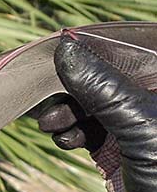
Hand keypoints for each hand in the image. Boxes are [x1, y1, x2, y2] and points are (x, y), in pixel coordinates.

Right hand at [37, 38, 156, 191]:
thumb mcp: (140, 127)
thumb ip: (104, 87)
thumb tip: (66, 48)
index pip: (128, 49)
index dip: (93, 46)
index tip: (59, 47)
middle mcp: (148, 99)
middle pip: (102, 76)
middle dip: (71, 87)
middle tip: (44, 92)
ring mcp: (132, 123)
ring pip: (89, 103)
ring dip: (65, 113)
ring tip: (52, 125)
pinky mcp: (115, 145)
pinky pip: (84, 127)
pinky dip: (69, 132)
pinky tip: (64, 140)